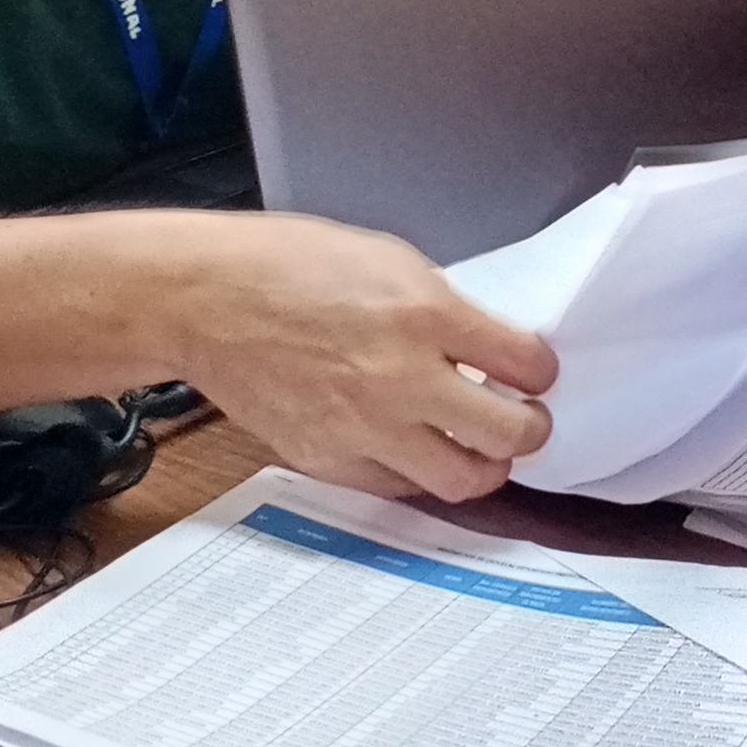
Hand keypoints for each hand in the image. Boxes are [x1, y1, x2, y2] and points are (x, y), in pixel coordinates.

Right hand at [164, 216, 559, 503]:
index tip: (534, 372)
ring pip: (461, 479)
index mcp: (425, 314)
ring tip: (478, 447)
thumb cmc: (287, 265)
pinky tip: (416, 448)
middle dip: (530, 430)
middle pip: (507, 436)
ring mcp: (364, 427)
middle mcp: (402, 378)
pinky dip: (418, 472)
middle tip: (524, 421)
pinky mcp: (328, 459)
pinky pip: (398, 487)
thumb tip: (487, 347)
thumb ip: (445, 309)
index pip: (527, 363)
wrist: (206, 300)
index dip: (540, 371)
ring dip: (483, 465)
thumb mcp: (389, 260)